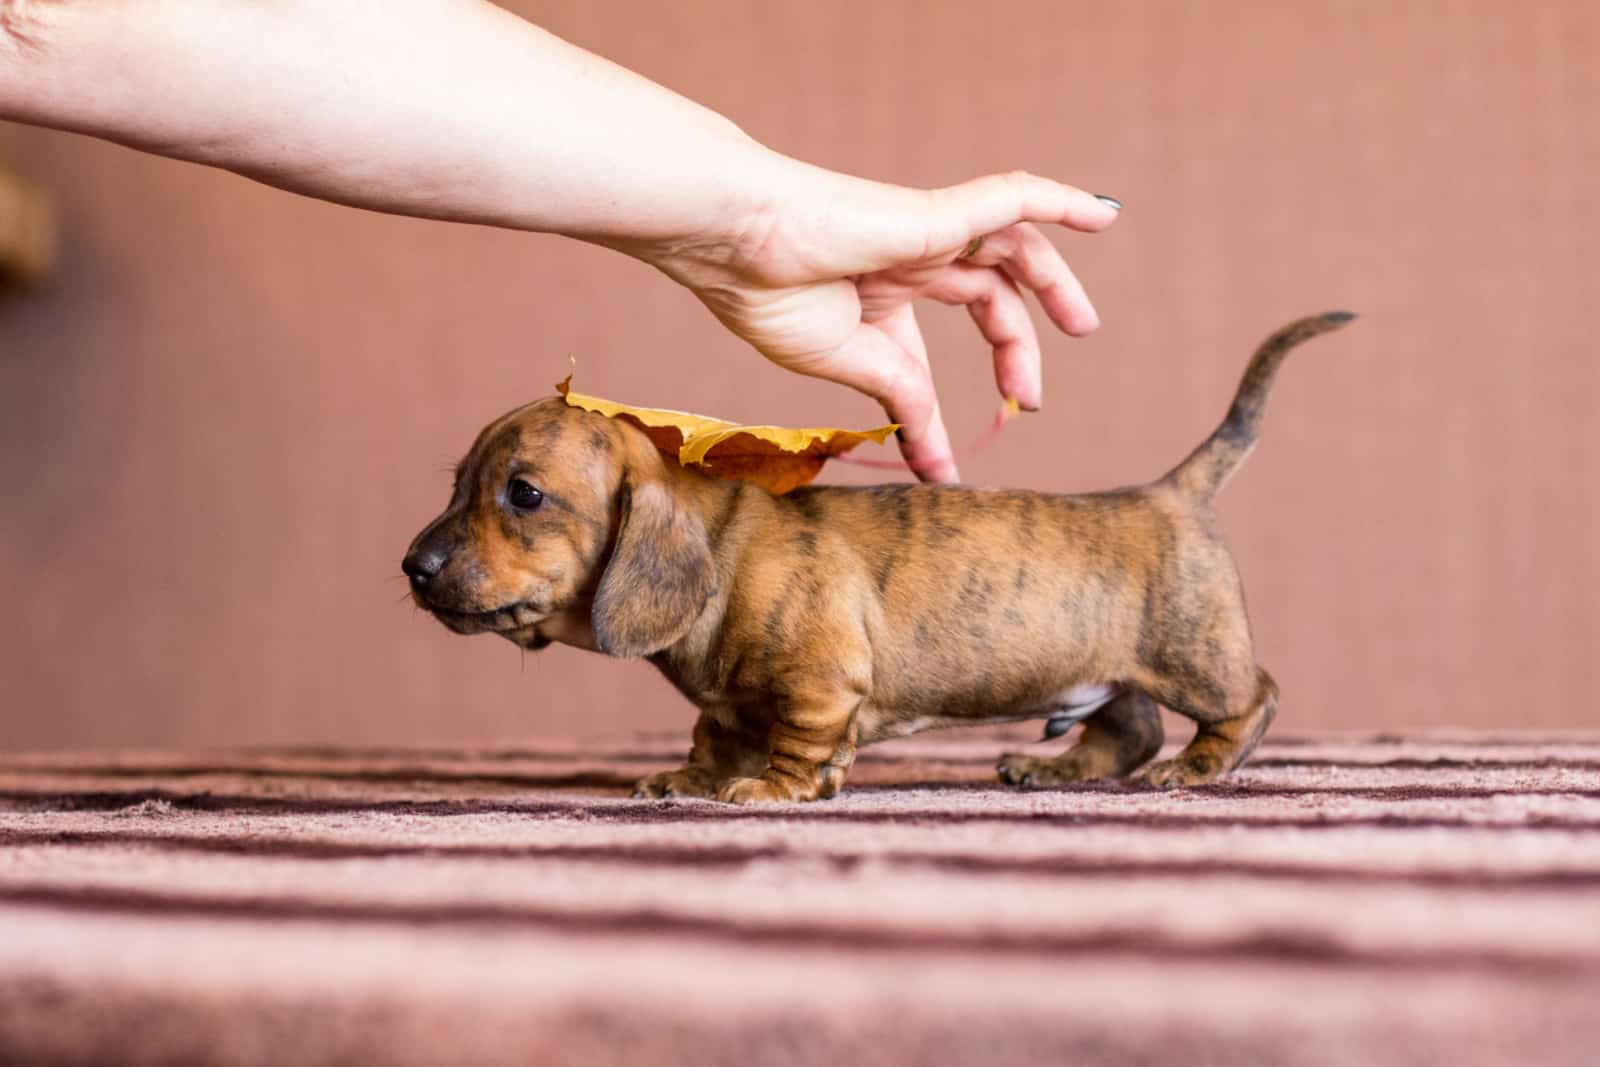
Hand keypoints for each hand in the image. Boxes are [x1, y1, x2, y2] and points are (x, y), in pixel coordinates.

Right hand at [651, 164, 1120, 481]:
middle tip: (1026, 402)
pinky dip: (1063, 200)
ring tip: (1085, 327)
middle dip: (1014, 350)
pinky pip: (1017, 196)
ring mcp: (928, 231)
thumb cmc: (769, 295)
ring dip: (1056, 286)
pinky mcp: (939, 212)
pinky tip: (1104, 215)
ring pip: (1015, 247)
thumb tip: (932, 460)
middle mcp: (909, 260)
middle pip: (987, 296)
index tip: (941, 472)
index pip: (928, 352)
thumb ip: (901, 398)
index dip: (937, 416)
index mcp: (877, 296)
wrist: (736, 242)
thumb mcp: (850, 364)